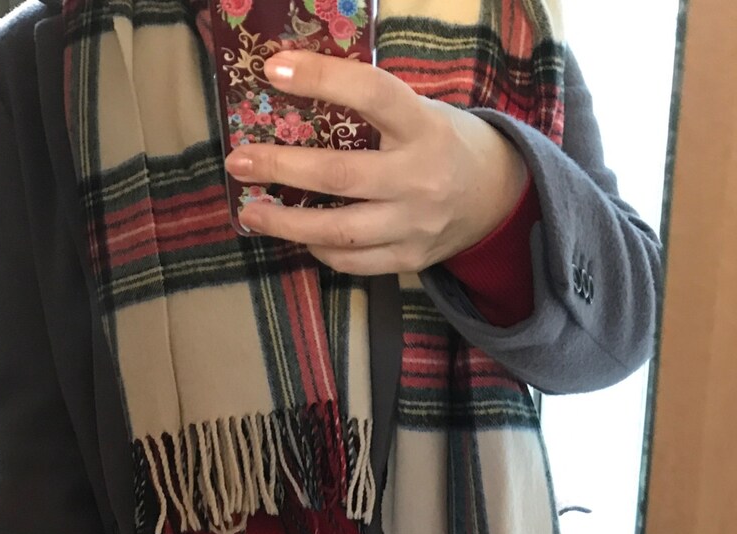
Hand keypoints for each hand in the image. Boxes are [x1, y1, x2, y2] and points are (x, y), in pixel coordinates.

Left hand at [227, 51, 529, 275]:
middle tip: (239, 162)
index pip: (370, 93)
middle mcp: (421, 178)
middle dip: (282, 168)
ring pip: (340, 231)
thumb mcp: (419, 111)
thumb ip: (370, 108)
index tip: (273, 69)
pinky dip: (319, 249)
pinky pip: (352, 261)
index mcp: (424, 126)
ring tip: (251, 212)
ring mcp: (415, 225)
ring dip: (287, 224)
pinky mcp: (410, 259)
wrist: (496, 196)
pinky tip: (298, 236)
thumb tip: (293, 91)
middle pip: (340, 176)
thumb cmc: (442, 143)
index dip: (321, 78)